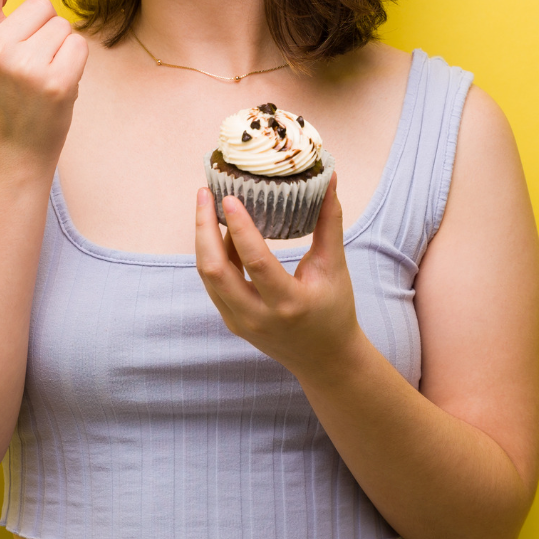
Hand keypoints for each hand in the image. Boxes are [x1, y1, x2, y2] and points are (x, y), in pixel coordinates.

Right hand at [0, 0, 88, 156]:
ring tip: (40, 79)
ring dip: (58, 48)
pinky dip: (73, 63)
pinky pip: (77, 45)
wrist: (12, 151)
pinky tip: (56, 87)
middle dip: (41, 30)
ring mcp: (23, 66)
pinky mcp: (54, 81)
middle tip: (27, 67)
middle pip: (40, 5)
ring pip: (61, 25)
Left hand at [194, 174, 362, 378]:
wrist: (326, 359)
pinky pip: (214, 284)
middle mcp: (257, 316)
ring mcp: (240, 322)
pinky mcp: (232, 321)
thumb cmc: (335, 310)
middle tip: (204, 193)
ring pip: (208, 276)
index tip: (228, 196)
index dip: (239, 227)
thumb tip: (330, 179)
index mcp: (288, 303)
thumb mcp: (335, 266)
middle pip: (213, 270)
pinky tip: (221, 232)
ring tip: (207, 205)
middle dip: (202, 228)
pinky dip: (213, 255)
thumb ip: (329, 222)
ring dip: (204, 239)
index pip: (254, 262)